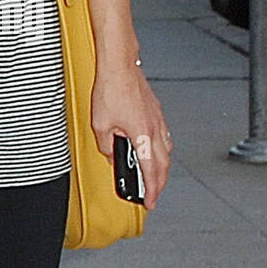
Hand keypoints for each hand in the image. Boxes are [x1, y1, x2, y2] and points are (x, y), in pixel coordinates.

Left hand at [91, 63, 170, 209]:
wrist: (119, 65)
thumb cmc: (111, 89)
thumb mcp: (100, 124)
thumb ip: (106, 145)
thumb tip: (110, 155)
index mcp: (143, 137)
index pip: (151, 172)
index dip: (151, 190)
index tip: (149, 202)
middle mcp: (155, 130)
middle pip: (163, 165)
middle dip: (159, 183)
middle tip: (153, 194)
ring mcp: (158, 119)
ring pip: (166, 151)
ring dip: (161, 166)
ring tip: (153, 175)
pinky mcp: (155, 110)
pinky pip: (163, 136)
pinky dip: (161, 148)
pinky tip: (152, 147)